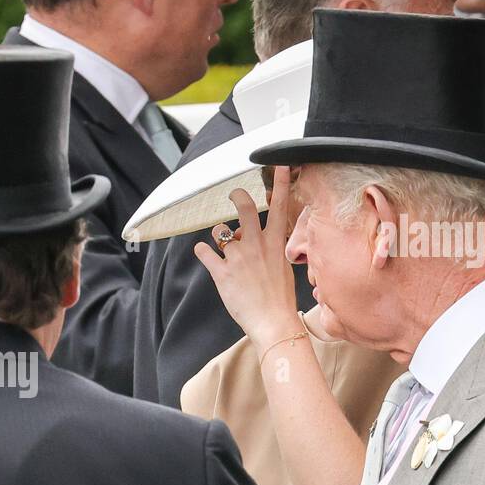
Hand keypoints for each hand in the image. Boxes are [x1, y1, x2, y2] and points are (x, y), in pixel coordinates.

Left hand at [194, 165, 302, 354]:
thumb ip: (270, 247)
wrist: (273, 321)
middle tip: (233, 195)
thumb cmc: (279, 298)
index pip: (279, 206)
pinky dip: (202, 252)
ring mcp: (238, 258)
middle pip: (245, 208)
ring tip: (222, 247)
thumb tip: (252, 237)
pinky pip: (204, 251)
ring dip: (219, 235)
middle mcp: (256, 245)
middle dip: (237, 196)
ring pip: (220, 231)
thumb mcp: (282, 267)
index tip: (278, 163)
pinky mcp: (222, 272)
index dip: (279, 182)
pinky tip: (205, 255)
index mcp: (274, 243)